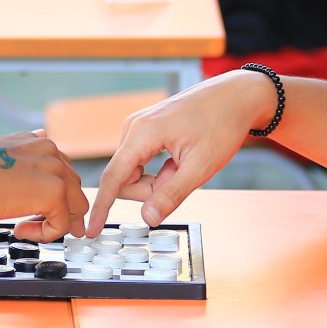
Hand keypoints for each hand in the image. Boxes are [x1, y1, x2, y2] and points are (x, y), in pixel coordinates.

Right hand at [0, 130, 87, 240]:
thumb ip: (24, 143)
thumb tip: (39, 134)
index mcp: (39, 142)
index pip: (62, 171)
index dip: (53, 194)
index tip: (38, 208)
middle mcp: (51, 153)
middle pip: (74, 189)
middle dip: (62, 211)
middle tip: (41, 226)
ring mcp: (56, 172)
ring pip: (76, 208)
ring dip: (55, 223)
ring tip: (28, 229)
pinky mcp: (55, 195)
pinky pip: (62, 224)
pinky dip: (44, 235)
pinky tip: (20, 230)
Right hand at [88, 72, 271, 233]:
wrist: (236, 96)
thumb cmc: (222, 125)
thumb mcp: (200, 167)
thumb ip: (171, 194)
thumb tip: (147, 217)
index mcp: (141, 133)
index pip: (113, 179)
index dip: (102, 208)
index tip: (90, 231)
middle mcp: (133, 127)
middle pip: (123, 178)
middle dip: (148, 190)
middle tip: (180, 180)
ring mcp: (138, 127)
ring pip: (133, 171)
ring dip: (156, 181)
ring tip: (183, 166)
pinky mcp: (145, 129)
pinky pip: (141, 161)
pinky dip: (159, 170)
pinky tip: (180, 160)